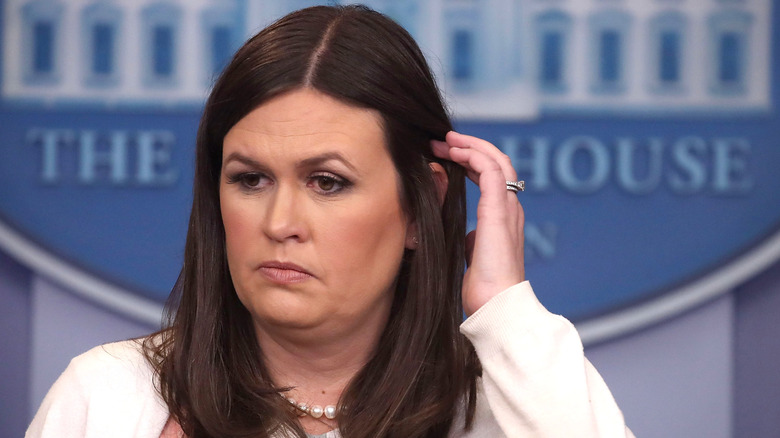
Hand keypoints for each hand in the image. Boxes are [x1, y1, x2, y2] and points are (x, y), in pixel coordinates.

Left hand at [432, 131, 524, 315]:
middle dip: (469, 147)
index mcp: (503, 217)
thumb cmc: (483, 288)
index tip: (444, 156)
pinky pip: (491, 169)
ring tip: (445, 140)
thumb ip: (472, 238)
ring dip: (469, 146)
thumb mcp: (473, 254)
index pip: (492, 177)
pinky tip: (454, 152)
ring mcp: (507, 207)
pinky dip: (473, 155)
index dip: (469, 162)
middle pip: (497, 162)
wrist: (495, 304)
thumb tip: (465, 232)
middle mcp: (510, 208)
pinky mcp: (499, 209)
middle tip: (442, 141)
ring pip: (496, 160)